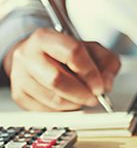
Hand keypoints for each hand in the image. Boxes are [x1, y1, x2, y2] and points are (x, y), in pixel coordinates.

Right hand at [3, 28, 120, 110]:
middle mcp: (28, 55)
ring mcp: (20, 75)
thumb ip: (106, 62)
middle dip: (82, 93)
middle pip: (58, 80)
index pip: (72, 53)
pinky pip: (46, 110)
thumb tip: (106, 84)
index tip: (100, 86)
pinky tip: (70, 100)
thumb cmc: (65, 53)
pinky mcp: (19, 94)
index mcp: (46, 37)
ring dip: (75, 103)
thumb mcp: (91, 49)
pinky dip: (64, 109)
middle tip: (94, 97)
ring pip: (53, 99)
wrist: (36, 56)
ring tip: (83, 97)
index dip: (90, 73)